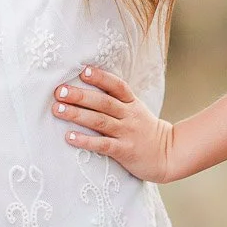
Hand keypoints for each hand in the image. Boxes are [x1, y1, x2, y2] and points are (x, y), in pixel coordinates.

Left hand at [52, 63, 175, 182]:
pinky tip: (70, 137)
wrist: (168, 155)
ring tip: (58, 110)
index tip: (83, 70)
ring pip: (100, 121)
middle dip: (80, 95)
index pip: (116, 86)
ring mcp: (127, 133)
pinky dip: (85, 140)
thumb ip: (117, 101)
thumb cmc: (145, 131)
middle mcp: (129, 115)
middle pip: (103, 102)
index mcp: (132, 103)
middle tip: (60, 91)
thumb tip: (88, 88)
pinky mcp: (124, 151)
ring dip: (77, 114)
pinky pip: (103, 145)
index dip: (100, 77)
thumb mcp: (136, 110)